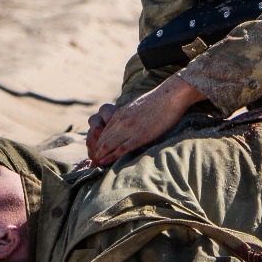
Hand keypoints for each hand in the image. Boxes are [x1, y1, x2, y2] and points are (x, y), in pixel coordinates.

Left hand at [88, 75, 202, 165]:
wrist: (170, 96)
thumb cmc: (159, 101)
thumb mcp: (137, 106)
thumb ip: (130, 115)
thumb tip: (130, 124)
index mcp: (121, 114)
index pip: (103, 132)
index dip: (97, 144)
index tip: (94, 153)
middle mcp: (122, 121)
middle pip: (103, 139)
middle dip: (96, 152)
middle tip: (91, 163)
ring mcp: (130, 128)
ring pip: (109, 145)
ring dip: (101, 156)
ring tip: (94, 166)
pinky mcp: (140, 135)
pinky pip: (122, 148)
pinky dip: (112, 157)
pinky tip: (106, 163)